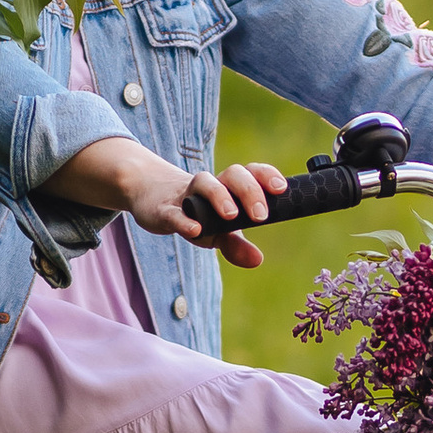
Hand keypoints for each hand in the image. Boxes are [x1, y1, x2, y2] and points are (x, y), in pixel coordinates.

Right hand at [158, 154, 290, 266]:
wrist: (152, 200)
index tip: (281, 189)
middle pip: (233, 174)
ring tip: (231, 215)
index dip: (266, 176)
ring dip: (219, 196)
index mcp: (228, 187)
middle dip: (249, 191)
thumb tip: (257, 259)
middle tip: (260, 216)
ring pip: (203, 183)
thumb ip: (236, 245)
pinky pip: (174, 211)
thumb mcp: (217, 231)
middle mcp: (210, 185)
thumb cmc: (195, 214)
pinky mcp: (163, 209)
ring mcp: (185, 195)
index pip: (251, 173)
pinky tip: (195, 229)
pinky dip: (184, 219)